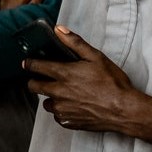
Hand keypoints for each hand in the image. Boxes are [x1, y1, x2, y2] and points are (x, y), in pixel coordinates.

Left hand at [24, 26, 151, 132]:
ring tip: (64, 93)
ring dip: (51, 97)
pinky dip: (62, 110)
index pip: (36, 67)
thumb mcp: (96, 57)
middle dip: (34, 81)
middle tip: (42, 78)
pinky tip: (74, 105)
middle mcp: (58, 93)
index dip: (29, 64)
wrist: (124, 110)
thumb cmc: (113, 83)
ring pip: (46, 103)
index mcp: (64, 74)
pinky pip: (58, 115)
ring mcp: (62, 109)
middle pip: (34, 87)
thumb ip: (75, 42)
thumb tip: (58, 29)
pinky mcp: (68, 122)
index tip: (26, 63)